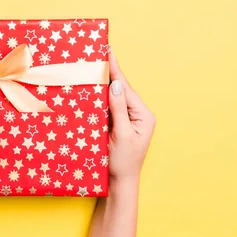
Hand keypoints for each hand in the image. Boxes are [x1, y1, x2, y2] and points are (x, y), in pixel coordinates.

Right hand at [107, 52, 155, 180]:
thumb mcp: (121, 135)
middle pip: (121, 90)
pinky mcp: (118, 125)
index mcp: (144, 116)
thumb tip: (115, 85)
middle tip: (99, 54)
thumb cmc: (123, 162)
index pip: (126, 89)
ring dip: (104, 84)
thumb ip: (118, 109)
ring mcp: (128, 119)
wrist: (119, 183)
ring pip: (114, 97)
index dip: (116, 71)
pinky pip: (109, 107)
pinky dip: (101, 98)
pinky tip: (93, 88)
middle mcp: (138, 115)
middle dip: (110, 73)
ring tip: (95, 66)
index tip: (109, 52)